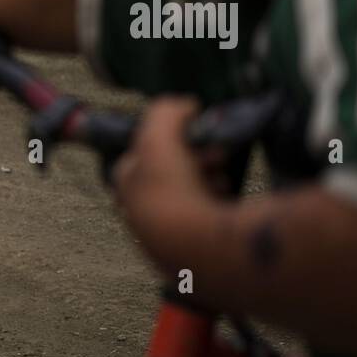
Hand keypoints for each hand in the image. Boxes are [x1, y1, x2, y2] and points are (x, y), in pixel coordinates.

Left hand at [112, 97, 218, 266]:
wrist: (202, 247)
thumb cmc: (173, 190)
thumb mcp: (159, 134)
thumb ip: (166, 111)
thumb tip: (185, 106)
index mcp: (127, 191)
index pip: (141, 156)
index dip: (166, 139)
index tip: (189, 135)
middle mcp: (144, 217)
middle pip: (171, 176)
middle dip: (195, 159)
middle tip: (214, 155)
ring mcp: (170, 236)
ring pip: (193, 197)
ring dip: (210, 180)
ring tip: (221, 175)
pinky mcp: (197, 250)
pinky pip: (211, 219)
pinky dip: (222, 203)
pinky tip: (228, 198)